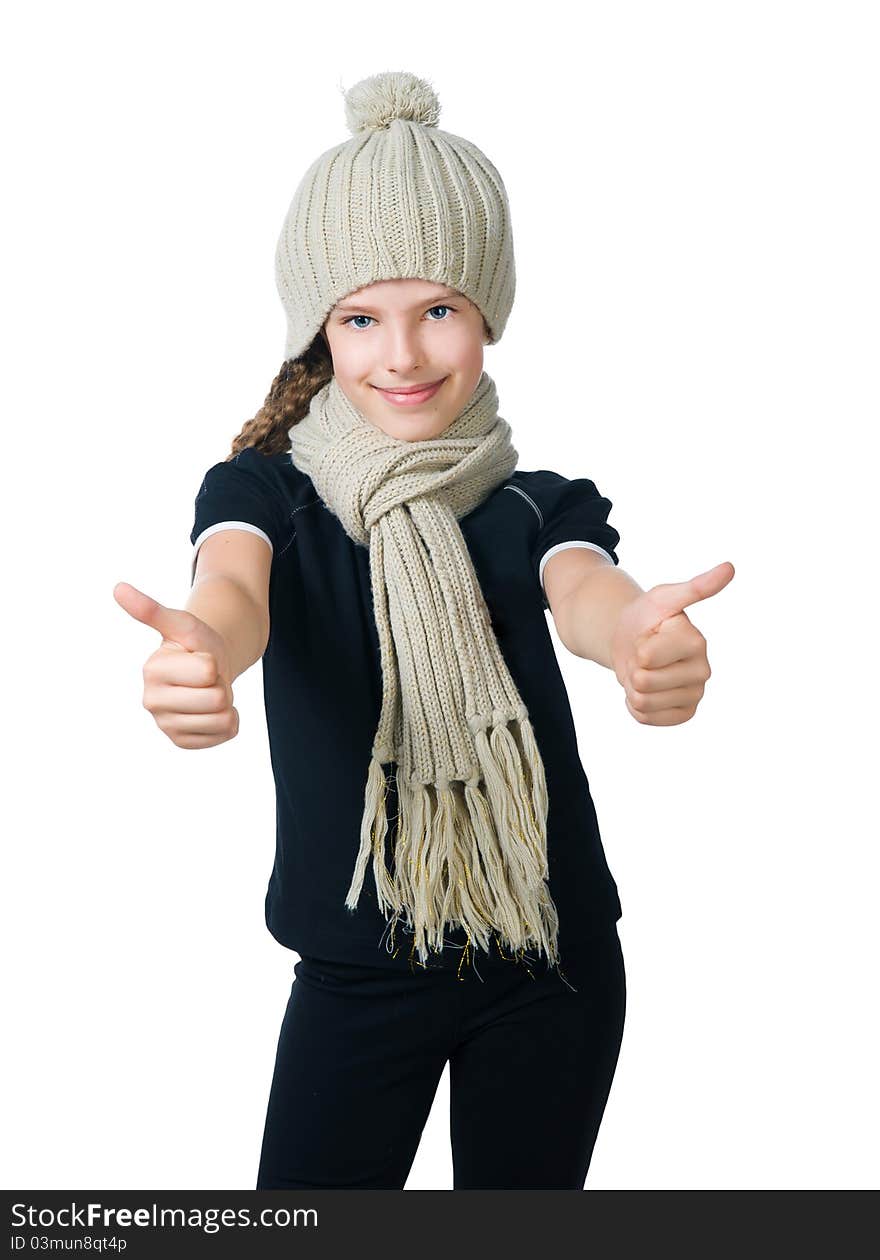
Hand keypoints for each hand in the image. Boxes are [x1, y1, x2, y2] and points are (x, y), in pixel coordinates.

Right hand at [113, 581, 238, 748]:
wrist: (208, 667)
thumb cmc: (195, 644)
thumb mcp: (182, 624)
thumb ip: (152, 611)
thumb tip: (118, 588)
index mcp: (151, 671)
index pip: (209, 671)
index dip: (213, 661)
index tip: (198, 659)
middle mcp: (151, 703)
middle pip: (217, 698)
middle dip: (220, 683)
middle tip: (206, 678)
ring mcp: (166, 726)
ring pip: (223, 718)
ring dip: (226, 703)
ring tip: (207, 691)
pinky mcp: (183, 742)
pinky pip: (225, 734)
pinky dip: (228, 721)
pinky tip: (211, 710)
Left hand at [610, 562, 733, 725]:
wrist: (634, 641)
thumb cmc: (648, 616)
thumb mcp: (664, 598)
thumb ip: (696, 587)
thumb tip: (730, 567)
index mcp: (697, 643)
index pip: (646, 656)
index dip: (637, 646)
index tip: (650, 636)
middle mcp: (703, 671)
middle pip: (643, 682)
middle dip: (634, 666)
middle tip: (644, 655)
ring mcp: (695, 694)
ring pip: (643, 702)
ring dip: (633, 686)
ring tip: (645, 669)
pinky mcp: (684, 713)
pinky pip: (647, 718)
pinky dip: (635, 704)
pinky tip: (646, 688)